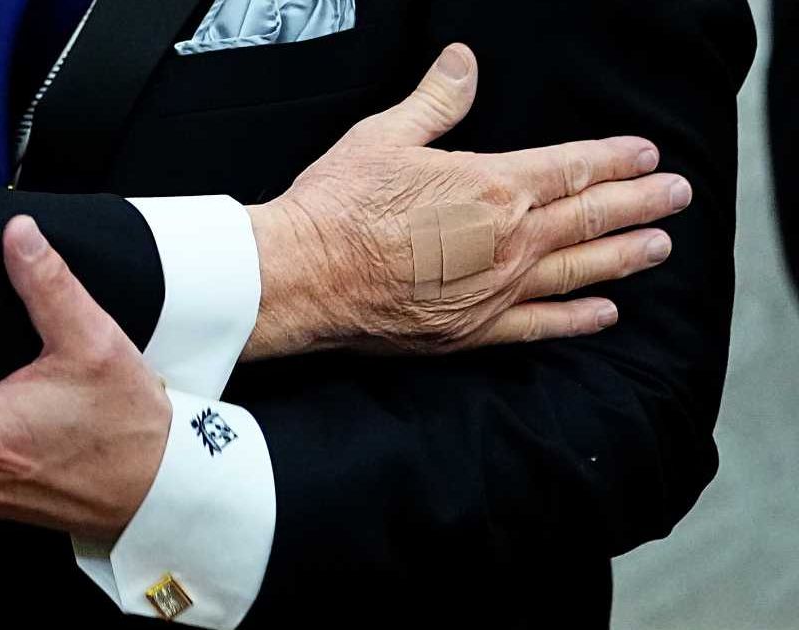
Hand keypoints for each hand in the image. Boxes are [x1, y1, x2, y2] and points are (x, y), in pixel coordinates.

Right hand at [244, 44, 689, 358]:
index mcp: (492, 187)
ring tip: (660, 247)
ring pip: (578, 270)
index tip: (646, 156)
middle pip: (589, 218)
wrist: (305, 275)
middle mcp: (508, 242)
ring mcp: (495, 290)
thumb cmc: (340, 205)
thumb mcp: (385, 136)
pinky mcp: (472, 330)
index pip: (572, 168)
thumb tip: (463, 63)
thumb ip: (436, 101)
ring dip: (625, 256)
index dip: (614, 160)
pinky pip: (540, 326)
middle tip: (677, 196)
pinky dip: (577, 319)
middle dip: (640, 204)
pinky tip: (606, 313)